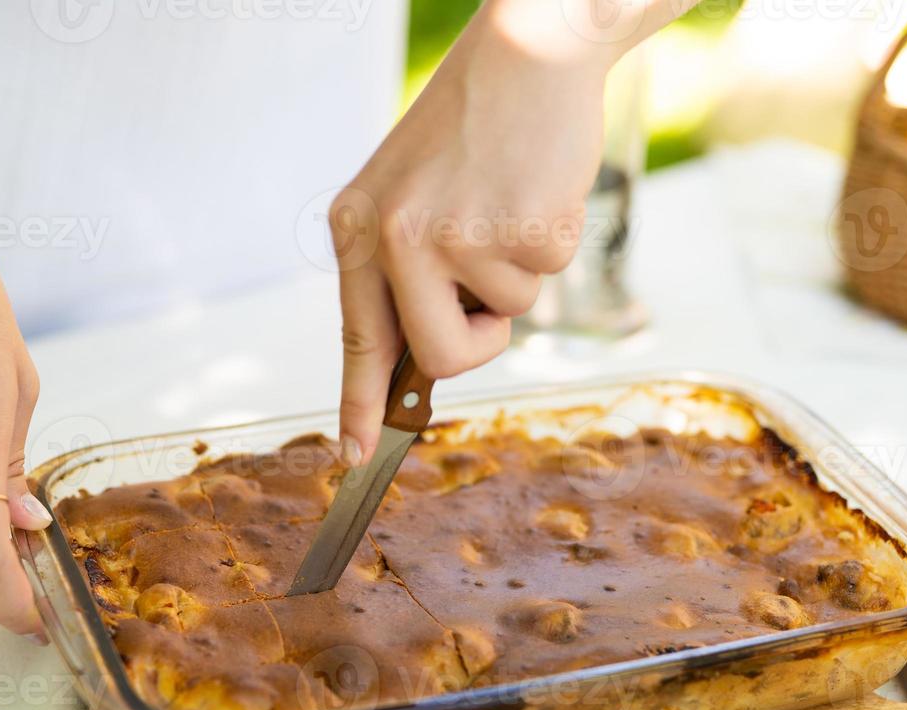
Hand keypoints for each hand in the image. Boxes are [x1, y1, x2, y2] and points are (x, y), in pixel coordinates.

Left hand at [332, 4, 618, 464]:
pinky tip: (535, 186)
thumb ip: (406, 274)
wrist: (527, 52)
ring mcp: (458, 237)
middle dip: (478, 341)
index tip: (353, 459)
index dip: (358, 405)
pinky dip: (553, 242)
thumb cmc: (472, 128)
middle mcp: (396, 237)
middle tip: (489, 287)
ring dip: (520, 270)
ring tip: (507, 196)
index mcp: (359, 228)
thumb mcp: (411, 194)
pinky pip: (547, 279)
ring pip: (507, 315)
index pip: (358, 337)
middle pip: (440, 355)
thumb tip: (421, 365)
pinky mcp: (522, 232)